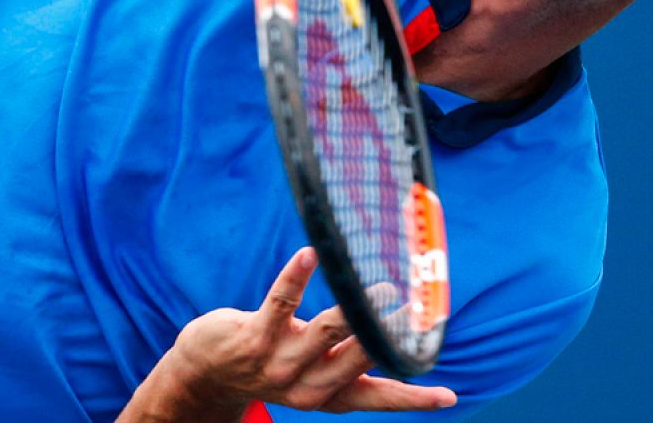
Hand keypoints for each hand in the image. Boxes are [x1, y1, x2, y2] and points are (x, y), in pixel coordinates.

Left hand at [119, 248, 455, 420]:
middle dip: (381, 338)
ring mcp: (278, 362)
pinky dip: (296, 276)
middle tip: (411, 311)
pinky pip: (278, 302)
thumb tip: (395, 332)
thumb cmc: (273, 362)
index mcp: (328, 395)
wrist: (204, 373)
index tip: (448, 398)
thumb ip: (350, 359)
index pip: (377, 399)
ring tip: (378, 286)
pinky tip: (310, 254)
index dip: (412, 398)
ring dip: (349, 309)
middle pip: (353, 362)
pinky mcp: (252, 336)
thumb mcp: (313, 372)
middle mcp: (306, 385)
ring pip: (321, 333)